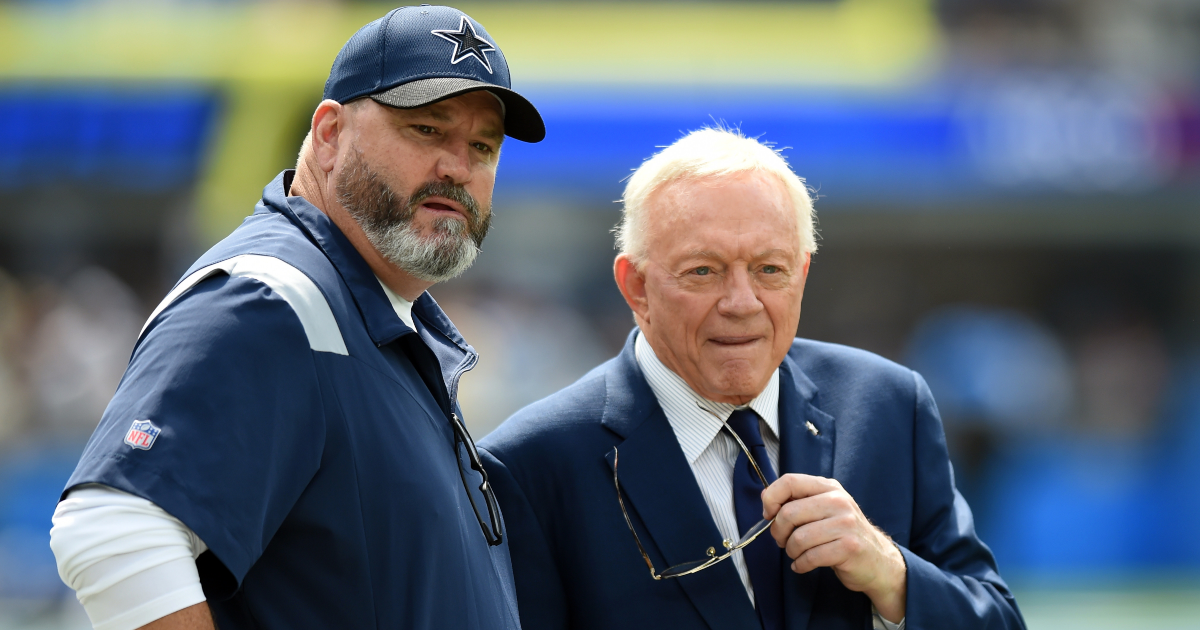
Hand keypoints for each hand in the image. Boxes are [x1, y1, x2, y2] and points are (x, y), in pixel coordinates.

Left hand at [761, 474, 906, 622]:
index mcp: (829, 487)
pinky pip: (810, 557)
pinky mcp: (849, 547)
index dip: (771, 498)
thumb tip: (765, 499)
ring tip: (796, 554)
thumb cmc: (844, 533)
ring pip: (798, 538)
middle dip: (778, 532)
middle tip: (782, 540)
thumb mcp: (825, 508)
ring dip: (790, 551)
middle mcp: (838, 501)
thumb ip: (799, 500)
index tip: (768, 514)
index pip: (790, 481)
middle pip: (788, 513)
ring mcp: (846, 524)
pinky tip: (803, 564)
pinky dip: (800, 564)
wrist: (878, 559)